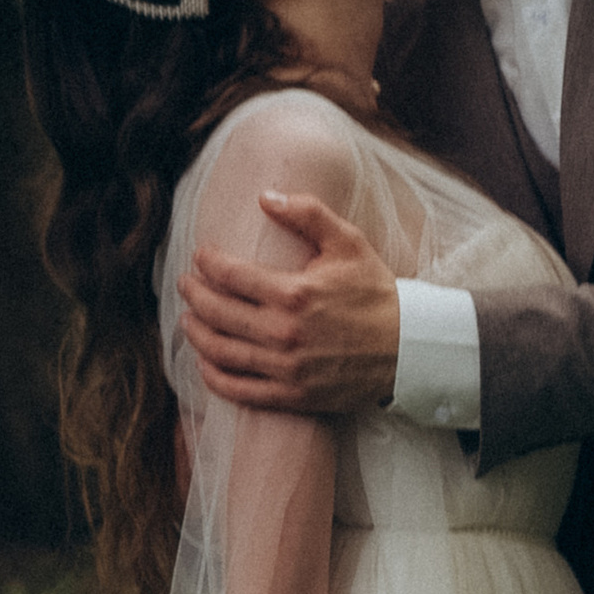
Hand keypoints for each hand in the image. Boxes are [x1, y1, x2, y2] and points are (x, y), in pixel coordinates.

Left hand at [178, 194, 400, 413]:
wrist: (409, 348)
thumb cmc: (376, 292)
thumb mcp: (348, 242)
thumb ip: (306, 214)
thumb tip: (265, 197)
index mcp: (293, 293)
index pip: (231, 275)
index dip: (208, 263)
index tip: (200, 256)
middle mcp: (283, 333)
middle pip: (218, 313)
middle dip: (194, 295)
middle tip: (184, 284)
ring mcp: (285, 369)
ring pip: (222, 352)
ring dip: (197, 334)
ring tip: (187, 320)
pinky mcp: (292, 396)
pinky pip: (240, 390)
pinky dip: (215, 377)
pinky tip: (205, 364)